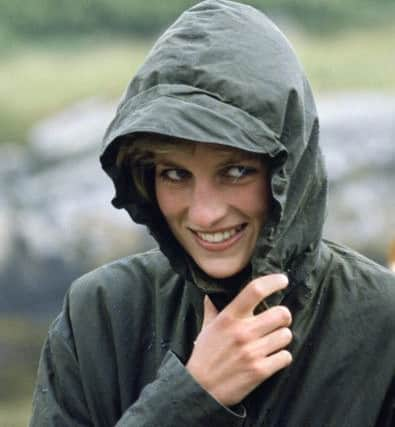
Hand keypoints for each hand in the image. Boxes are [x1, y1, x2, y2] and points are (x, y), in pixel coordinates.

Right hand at [186, 274, 292, 405]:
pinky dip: (281, 357)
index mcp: (229, 317)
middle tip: (278, 320)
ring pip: (286, 335)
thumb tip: (211, 292)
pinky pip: (286, 356)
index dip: (273, 282)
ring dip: (282, 337)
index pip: (255, 290)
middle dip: (283, 316)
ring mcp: (253, 352)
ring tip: (272, 341)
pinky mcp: (260, 371)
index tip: (282, 280)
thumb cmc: (204, 354)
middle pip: (281, 313)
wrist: (200, 388)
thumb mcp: (206, 327)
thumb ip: (212, 308)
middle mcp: (243, 332)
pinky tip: (272, 357)